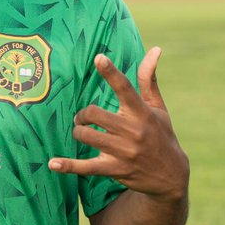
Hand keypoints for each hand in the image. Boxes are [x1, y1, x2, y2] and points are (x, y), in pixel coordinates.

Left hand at [49, 48, 187, 200]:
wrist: (171, 176)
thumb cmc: (162, 135)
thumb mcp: (158, 108)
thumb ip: (149, 79)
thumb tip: (155, 49)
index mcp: (143, 113)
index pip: (126, 88)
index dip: (111, 73)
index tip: (99, 58)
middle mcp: (134, 131)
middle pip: (95, 114)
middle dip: (83, 114)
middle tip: (83, 117)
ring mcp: (124, 152)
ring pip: (87, 135)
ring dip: (78, 131)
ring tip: (81, 131)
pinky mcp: (115, 169)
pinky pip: (87, 167)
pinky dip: (68, 165)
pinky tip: (53, 164)